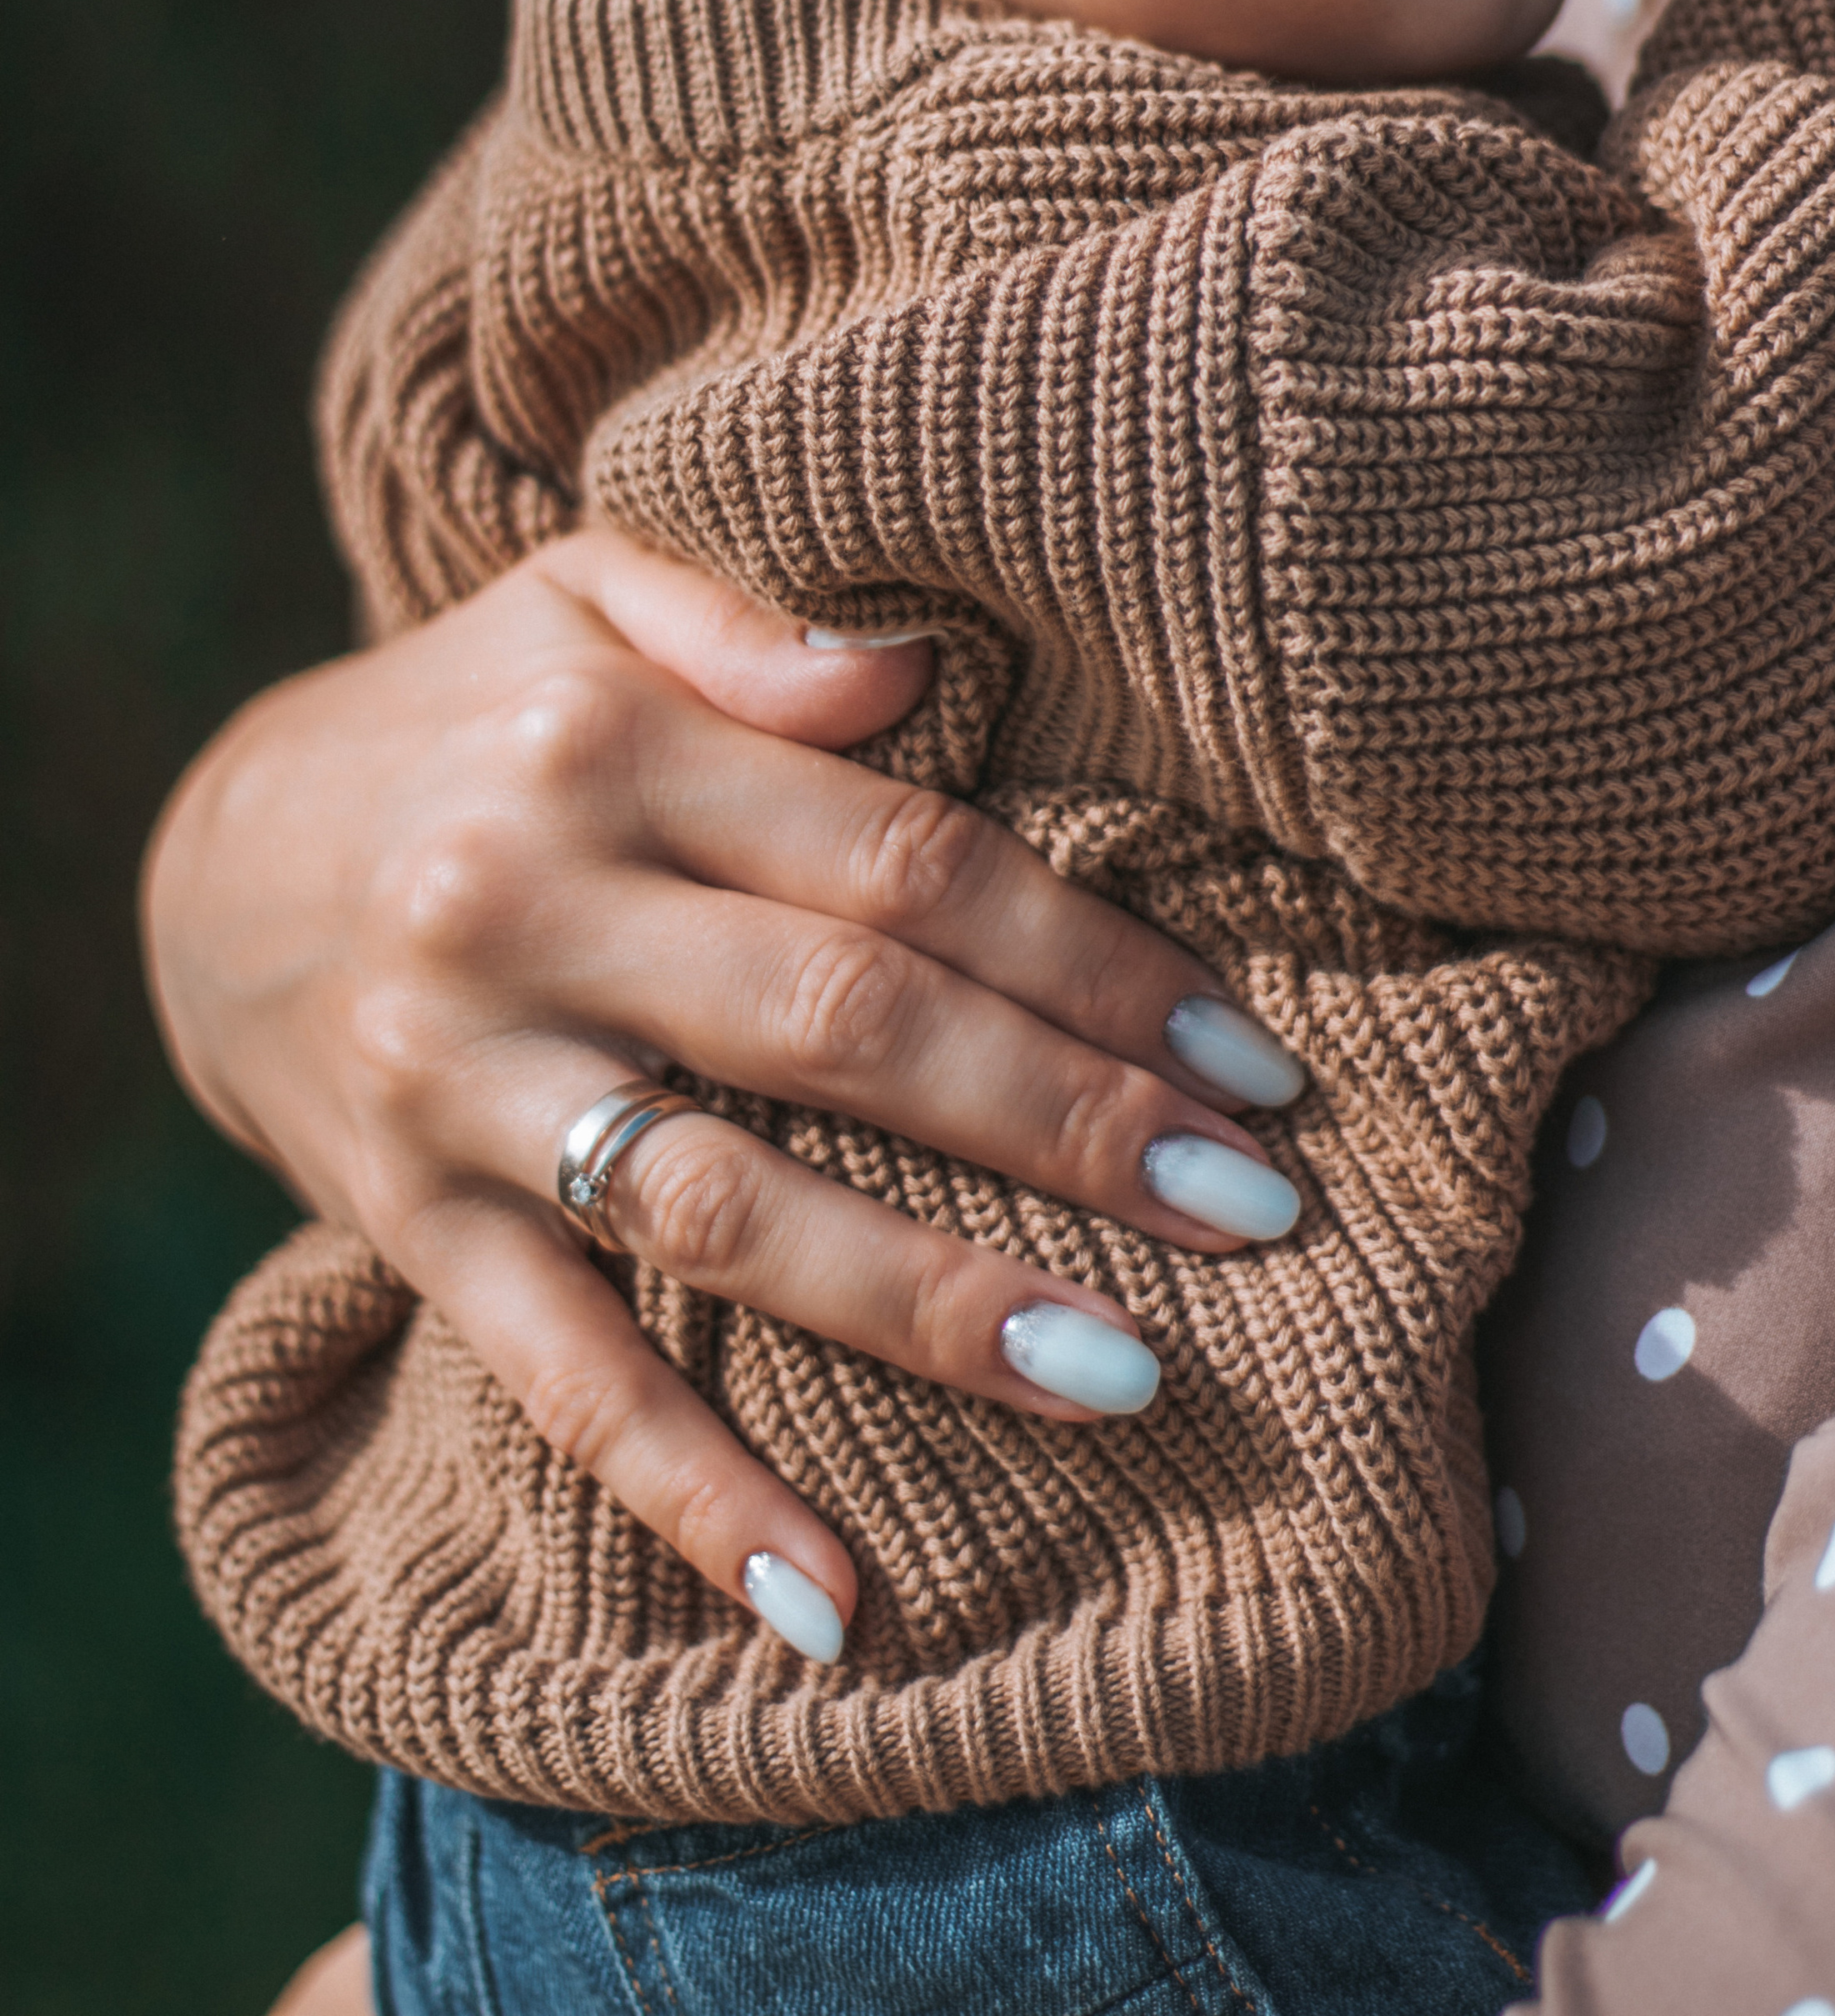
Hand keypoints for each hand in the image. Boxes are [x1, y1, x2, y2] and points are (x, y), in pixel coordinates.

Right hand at [143, 532, 1302, 1649]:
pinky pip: (563, 1377)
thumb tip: (913, 665)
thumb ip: (749, 621)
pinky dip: (695, 1496)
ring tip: (1124, 1376)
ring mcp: (461, 1081)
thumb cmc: (470, 721)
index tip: (1249, 1062)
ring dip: (930, 1302)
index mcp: (606, 742)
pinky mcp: (407, 1225)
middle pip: (842, 1027)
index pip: (903, 862)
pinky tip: (833, 1604)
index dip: (1093, 961)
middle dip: (1067, 1124)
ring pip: (723, 1210)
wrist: (208, 860)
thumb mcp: (583, 601)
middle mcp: (527, 907)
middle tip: (1255, 1211)